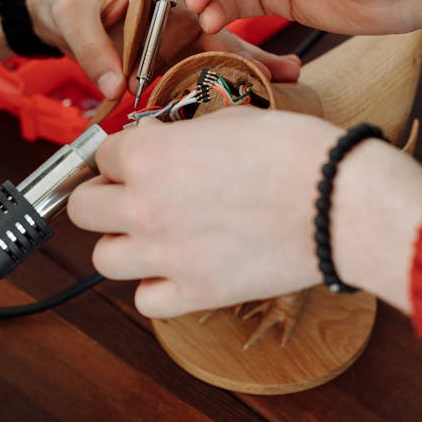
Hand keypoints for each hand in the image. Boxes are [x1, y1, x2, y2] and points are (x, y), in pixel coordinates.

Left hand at [27, 0, 299, 99]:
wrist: (51, 16)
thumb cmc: (63, 0)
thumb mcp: (72, 16)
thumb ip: (91, 48)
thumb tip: (114, 86)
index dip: (217, 6)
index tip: (232, 33)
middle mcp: (175, 7)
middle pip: (220, 24)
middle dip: (254, 47)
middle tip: (287, 69)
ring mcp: (176, 35)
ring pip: (217, 53)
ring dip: (249, 70)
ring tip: (284, 85)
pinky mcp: (170, 59)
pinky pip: (197, 75)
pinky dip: (221, 88)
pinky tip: (251, 100)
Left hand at [67, 107, 421, 319]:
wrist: (338, 201)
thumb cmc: (293, 151)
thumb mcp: (226, 121)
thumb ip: (179, 137)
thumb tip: (158, 143)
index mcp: (148, 156)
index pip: (102, 156)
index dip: (120, 155)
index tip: (135, 159)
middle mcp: (144, 207)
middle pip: (83, 210)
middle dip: (103, 198)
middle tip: (129, 194)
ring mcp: (167, 256)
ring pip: (103, 259)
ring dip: (122, 244)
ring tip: (152, 234)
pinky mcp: (196, 293)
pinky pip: (146, 300)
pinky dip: (156, 286)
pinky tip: (177, 268)